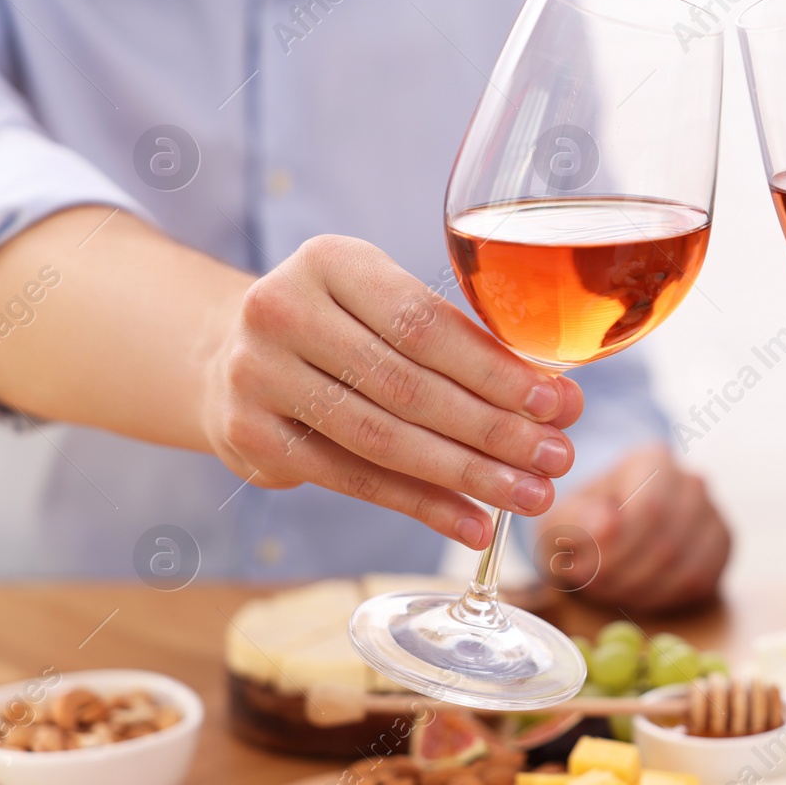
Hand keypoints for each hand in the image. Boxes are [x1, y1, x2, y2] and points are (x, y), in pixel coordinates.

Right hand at [201, 235, 583, 548]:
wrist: (226, 355)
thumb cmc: (340, 328)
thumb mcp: (384, 304)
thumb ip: (461, 344)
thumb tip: (559, 401)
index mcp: (331, 262)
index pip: (425, 325)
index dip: (496, 371)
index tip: (557, 404)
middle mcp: (283, 310)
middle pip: (408, 386)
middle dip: (494, 430)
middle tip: (556, 458)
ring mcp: (258, 375)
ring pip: (382, 439)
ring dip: (466, 475)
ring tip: (528, 496)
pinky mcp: (249, 436)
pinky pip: (352, 480)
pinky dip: (421, 506)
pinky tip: (472, 523)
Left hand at [530, 444, 729, 612]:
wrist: (608, 528)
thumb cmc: (584, 520)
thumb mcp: (564, 517)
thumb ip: (576, 519)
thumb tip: (607, 526)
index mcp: (653, 460)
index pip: (650, 508)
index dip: (616, 548)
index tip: (581, 567)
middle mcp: (691, 482)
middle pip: (667, 542)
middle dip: (624, 575)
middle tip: (592, 584)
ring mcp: (713, 514)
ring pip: (686, 568)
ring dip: (640, 590)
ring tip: (609, 587)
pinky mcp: (721, 547)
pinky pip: (700, 582)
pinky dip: (663, 597)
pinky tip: (636, 592)